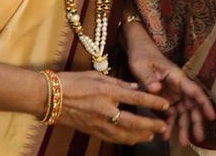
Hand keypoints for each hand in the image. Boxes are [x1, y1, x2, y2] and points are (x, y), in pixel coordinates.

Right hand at [55, 71, 169, 144]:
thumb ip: (119, 83)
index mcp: (107, 92)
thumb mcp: (97, 76)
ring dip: (139, 136)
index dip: (153, 103)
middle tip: (163, 126)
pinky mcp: (91, 130)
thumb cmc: (73, 81)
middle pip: (133, 121)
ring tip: (151, 136)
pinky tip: (132, 140)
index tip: (166, 104)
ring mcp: (97, 123)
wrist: (49, 97)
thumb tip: (137, 87)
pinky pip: (111, 138)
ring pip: (123, 134)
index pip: (136, 98)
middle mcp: (105, 109)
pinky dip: (124, 139)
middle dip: (150, 125)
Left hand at [125, 21, 215, 146]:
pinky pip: (171, 114)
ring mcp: (173, 94)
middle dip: (196, 122)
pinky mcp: (165, 99)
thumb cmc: (143, 56)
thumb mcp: (142, 66)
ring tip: (183, 142)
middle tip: (198, 138)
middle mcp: (179, 87)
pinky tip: (166, 136)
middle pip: (192, 106)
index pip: (194, 91)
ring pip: (183, 113)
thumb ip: (149, 78)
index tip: (212, 117)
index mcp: (177, 77)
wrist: (138, 53)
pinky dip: (170, 125)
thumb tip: (156, 89)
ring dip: (184, 127)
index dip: (204, 104)